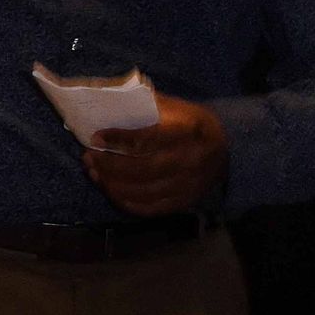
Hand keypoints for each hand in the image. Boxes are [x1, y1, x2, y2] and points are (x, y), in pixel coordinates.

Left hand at [84, 94, 227, 216]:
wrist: (227, 152)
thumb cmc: (193, 124)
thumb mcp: (178, 107)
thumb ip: (148, 106)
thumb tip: (110, 106)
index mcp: (188, 130)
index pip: (149, 138)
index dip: (119, 139)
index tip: (96, 137)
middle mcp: (190, 160)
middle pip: (141, 168)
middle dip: (109, 164)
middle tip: (88, 157)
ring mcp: (187, 185)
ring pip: (142, 191)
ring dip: (111, 184)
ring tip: (93, 172)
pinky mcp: (182, 202)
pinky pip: (148, 208)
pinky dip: (124, 201)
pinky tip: (110, 189)